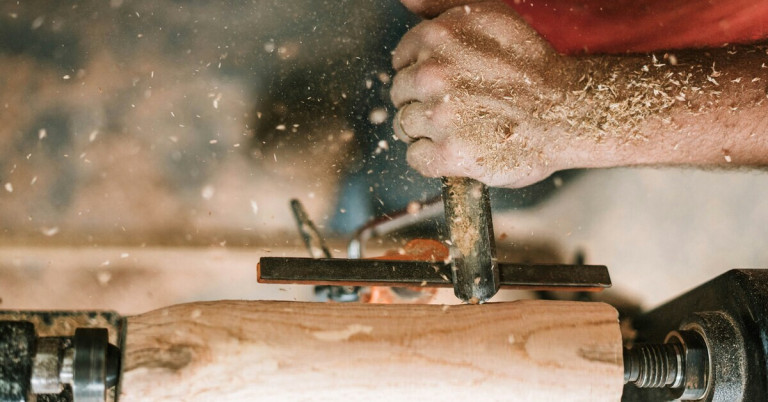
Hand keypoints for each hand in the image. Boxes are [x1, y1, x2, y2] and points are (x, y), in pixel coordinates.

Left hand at [391, 1, 578, 187]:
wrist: (567, 111)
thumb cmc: (530, 65)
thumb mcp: (488, 15)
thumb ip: (439, 4)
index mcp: (436, 37)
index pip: (401, 61)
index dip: (424, 74)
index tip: (451, 81)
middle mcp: (432, 74)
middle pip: (400, 95)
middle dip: (423, 101)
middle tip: (461, 106)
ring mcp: (439, 116)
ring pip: (405, 127)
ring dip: (428, 131)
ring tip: (463, 126)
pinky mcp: (449, 153)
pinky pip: (416, 158)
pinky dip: (433, 159)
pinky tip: (459, 148)